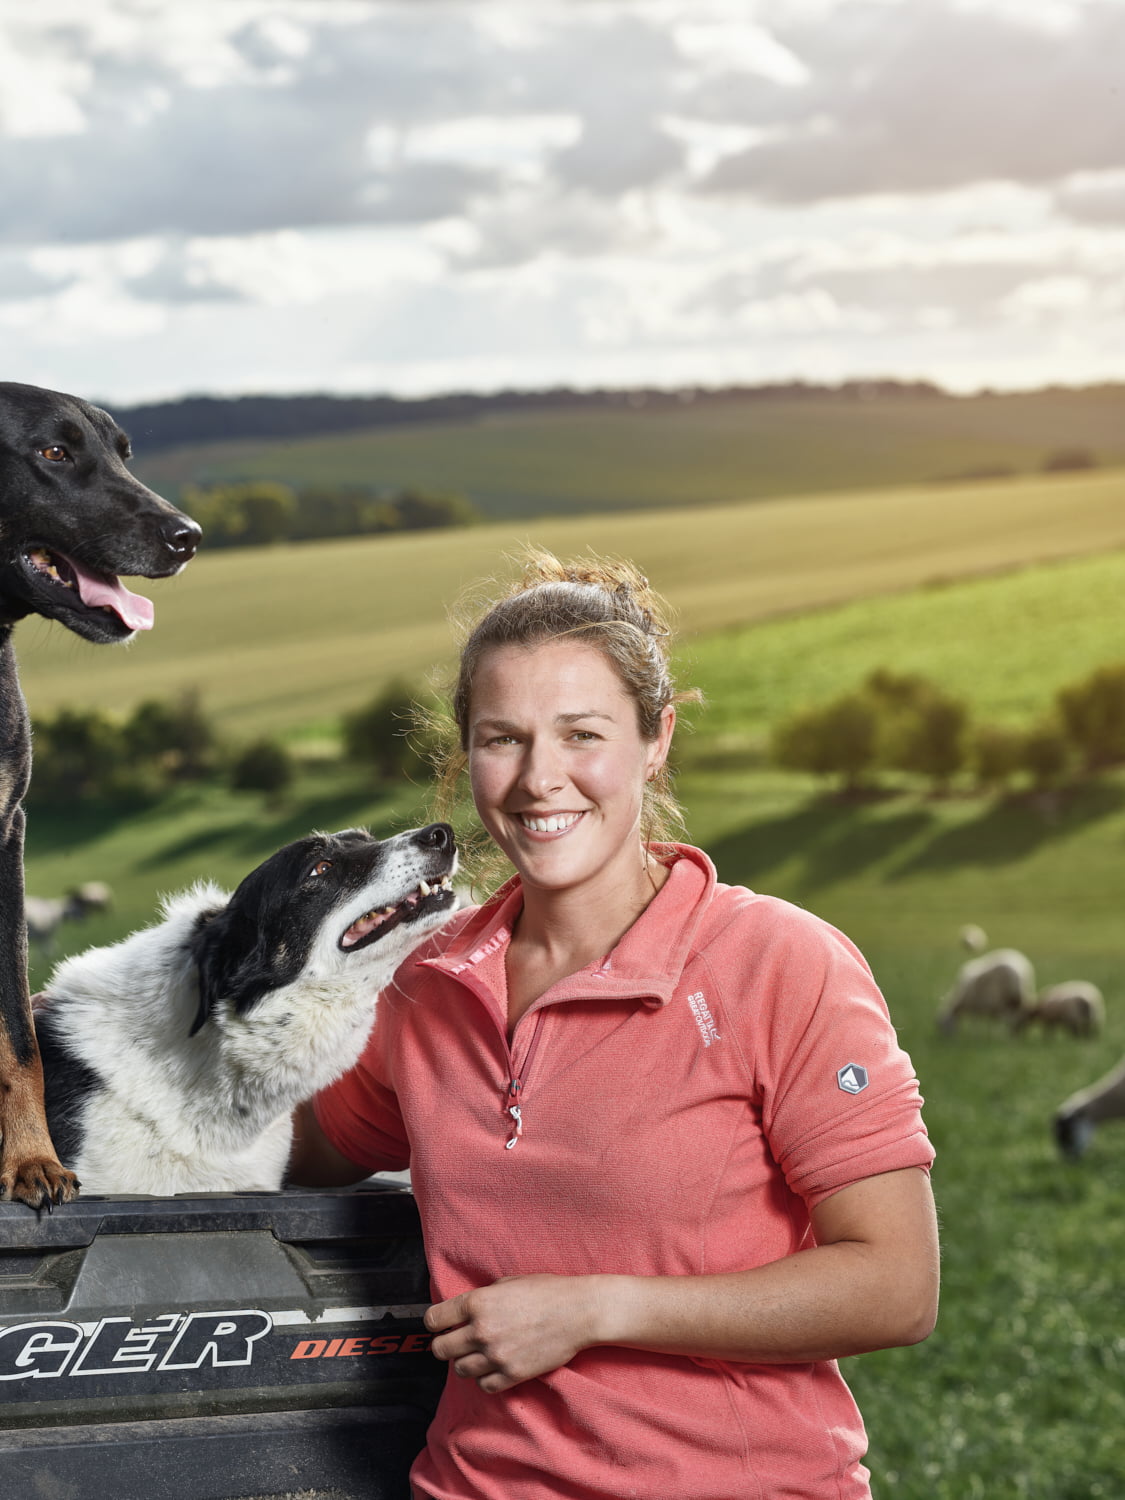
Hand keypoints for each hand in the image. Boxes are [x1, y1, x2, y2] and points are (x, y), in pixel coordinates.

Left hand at [424, 1274, 604, 1393]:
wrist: (578, 1312)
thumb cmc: (546, 1291)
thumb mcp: (508, 1282)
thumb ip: (481, 1297)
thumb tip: (462, 1310)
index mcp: (477, 1302)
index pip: (433, 1320)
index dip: (435, 1323)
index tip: (440, 1325)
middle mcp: (481, 1330)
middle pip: (440, 1349)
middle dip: (445, 1345)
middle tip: (456, 1341)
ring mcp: (496, 1355)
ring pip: (460, 1370)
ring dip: (466, 1361)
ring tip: (479, 1353)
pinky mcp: (511, 1375)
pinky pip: (483, 1385)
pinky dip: (484, 1378)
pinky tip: (493, 1366)